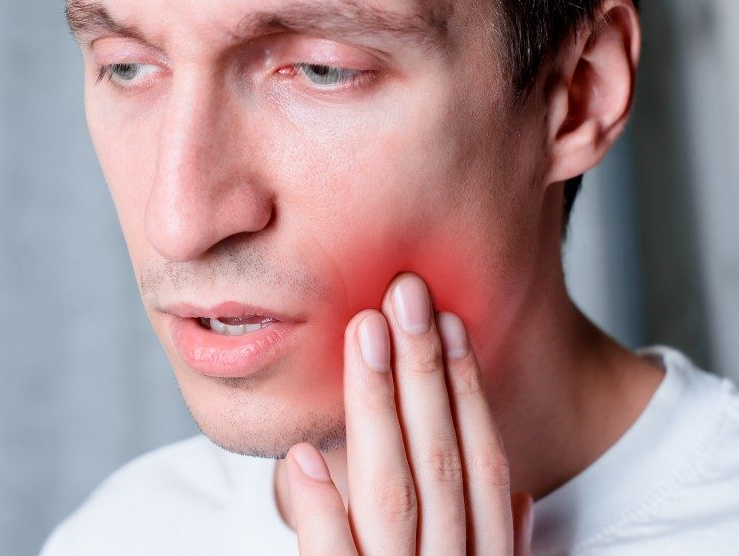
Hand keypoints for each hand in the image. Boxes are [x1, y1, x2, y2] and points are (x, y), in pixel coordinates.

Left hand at [284, 272, 532, 554]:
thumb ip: (488, 542)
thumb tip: (522, 499)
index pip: (483, 466)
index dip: (467, 390)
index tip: (448, 320)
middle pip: (441, 463)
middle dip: (424, 371)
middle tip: (405, 293)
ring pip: (394, 494)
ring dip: (379, 406)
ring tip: (363, 333)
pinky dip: (320, 507)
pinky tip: (302, 454)